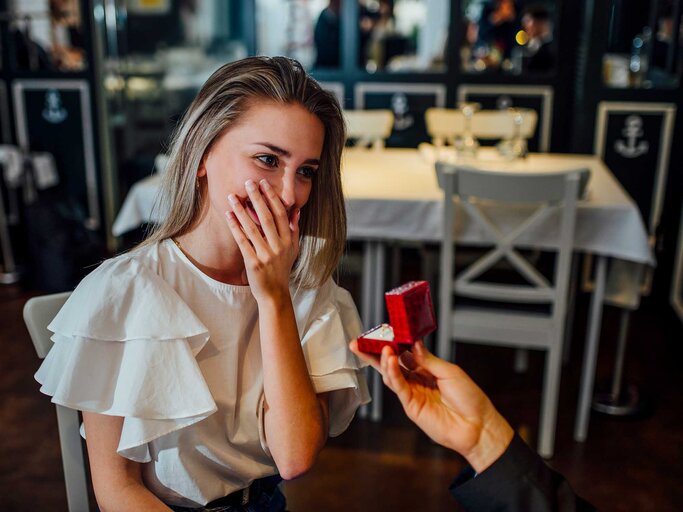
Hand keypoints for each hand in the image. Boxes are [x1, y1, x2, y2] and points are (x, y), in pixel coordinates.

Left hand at [225, 179, 299, 303]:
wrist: (274, 293)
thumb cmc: (282, 268)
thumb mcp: (293, 249)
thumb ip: (294, 229)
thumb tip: (296, 210)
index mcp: (288, 241)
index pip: (280, 214)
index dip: (272, 198)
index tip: (264, 184)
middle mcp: (278, 246)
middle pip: (267, 217)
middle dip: (257, 198)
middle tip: (248, 183)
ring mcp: (266, 255)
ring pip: (252, 228)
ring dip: (241, 210)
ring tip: (232, 196)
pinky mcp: (253, 263)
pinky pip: (242, 241)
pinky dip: (235, 227)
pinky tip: (229, 215)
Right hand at [350, 340, 513, 471]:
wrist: (478, 426)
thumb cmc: (469, 398)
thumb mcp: (449, 371)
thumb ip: (427, 359)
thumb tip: (412, 343)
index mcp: (427, 370)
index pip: (404, 354)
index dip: (393, 343)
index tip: (383, 332)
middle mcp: (417, 381)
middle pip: (392, 364)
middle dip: (375, 353)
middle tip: (361, 341)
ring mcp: (413, 394)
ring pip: (391, 375)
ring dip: (384, 361)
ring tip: (383, 348)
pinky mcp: (411, 407)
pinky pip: (398, 387)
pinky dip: (392, 374)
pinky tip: (390, 362)